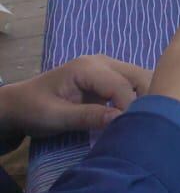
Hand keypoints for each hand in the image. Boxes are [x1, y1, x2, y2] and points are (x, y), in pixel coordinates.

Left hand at [0, 55, 149, 136]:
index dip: (131, 108)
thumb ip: (87, 116)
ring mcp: (108, 68)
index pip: (122, 86)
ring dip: (147, 99)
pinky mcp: (110, 78)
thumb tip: (121, 119)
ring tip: (143, 122)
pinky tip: (137, 116)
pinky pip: (134, 85)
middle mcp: (103, 62)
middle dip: (148, 100)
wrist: (19, 105)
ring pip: (142, 79)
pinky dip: (140, 99)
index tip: (131, 131)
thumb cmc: (33, 110)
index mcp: (88, 68)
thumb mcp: (55, 117)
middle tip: (144, 126)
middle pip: (140, 76)